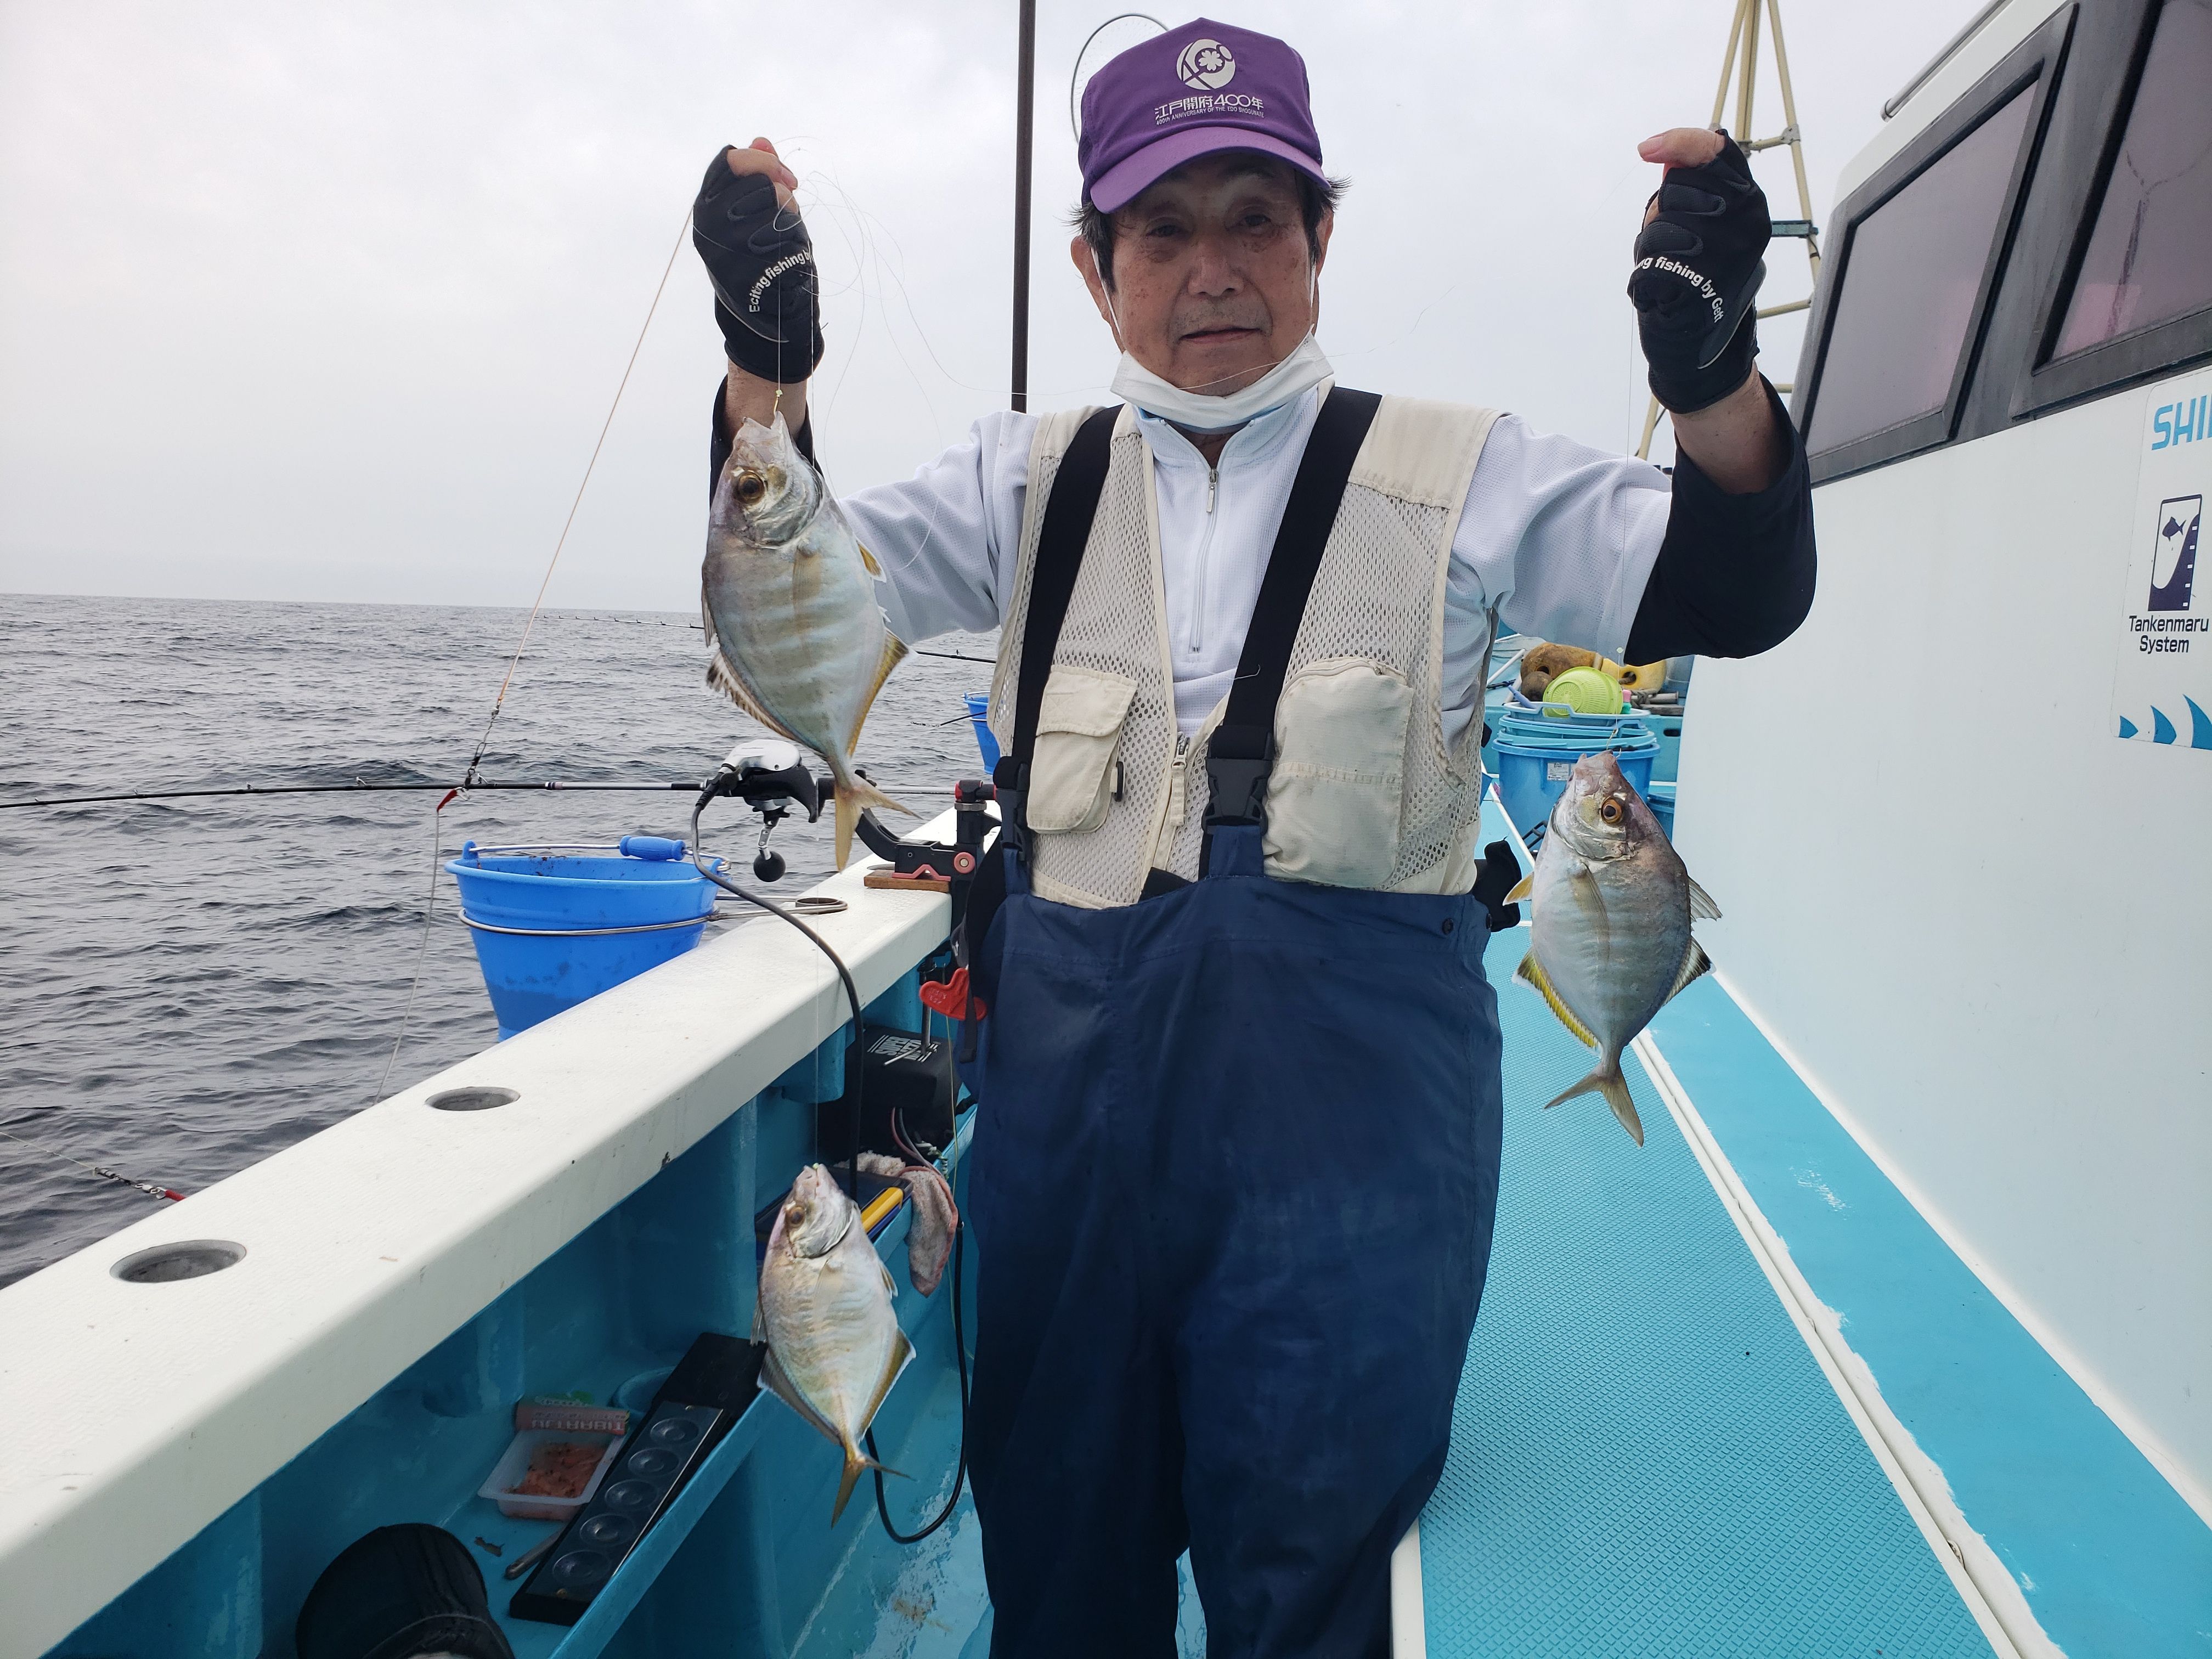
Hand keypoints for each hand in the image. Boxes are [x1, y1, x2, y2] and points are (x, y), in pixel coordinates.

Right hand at [694, 138, 821, 385]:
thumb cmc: (763, 254)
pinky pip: (787, 239)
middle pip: (759, 182)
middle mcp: (709, 224)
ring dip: (792, 221)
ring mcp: (724, 249)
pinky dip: (797, 246)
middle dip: (783, 194)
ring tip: (783, 241)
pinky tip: (787, 261)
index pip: (731, 160)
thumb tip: (762, 140)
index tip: (788, 180)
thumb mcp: (757, 210)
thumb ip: (758, 175)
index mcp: (706, 205)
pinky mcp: (746, 273)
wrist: (766, 311)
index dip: (764, 162)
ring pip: (777, 207)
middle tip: (789, 215)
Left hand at [1628, 127, 1767, 413]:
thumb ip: (1690, 188)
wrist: (1701, 335)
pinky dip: (1645, 280)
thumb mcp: (1704, 223)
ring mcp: (1728, 255)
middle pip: (1677, 188)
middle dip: (1662, 213)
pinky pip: (1649, 265)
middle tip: (1676, 242)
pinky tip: (1666, 291)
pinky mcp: (1704, 286)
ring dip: (1651, 248)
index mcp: (1750, 202)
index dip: (1680, 142)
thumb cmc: (1697, 271)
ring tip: (1673, 268)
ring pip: (1659, 228)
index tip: (1646, 149)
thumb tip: (1665, 157)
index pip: (1718, 152)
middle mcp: (1747, 223)